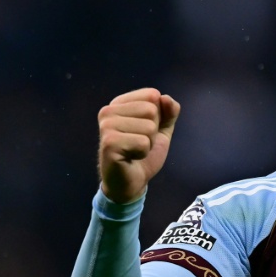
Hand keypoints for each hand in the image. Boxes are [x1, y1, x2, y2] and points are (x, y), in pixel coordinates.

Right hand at [97, 88, 179, 203]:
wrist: (132, 182)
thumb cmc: (143, 154)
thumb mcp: (161, 129)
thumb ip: (169, 112)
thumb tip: (166, 98)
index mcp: (119, 103)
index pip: (152, 95)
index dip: (158, 117)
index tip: (143, 131)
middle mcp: (108, 111)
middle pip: (151, 110)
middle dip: (153, 131)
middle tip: (138, 143)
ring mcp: (106, 126)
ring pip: (149, 126)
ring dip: (148, 143)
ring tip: (134, 151)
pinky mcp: (109, 143)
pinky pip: (143, 142)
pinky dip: (143, 153)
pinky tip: (130, 158)